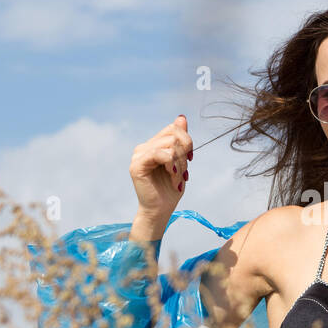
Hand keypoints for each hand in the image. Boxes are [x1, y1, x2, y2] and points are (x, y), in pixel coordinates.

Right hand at [129, 115, 192, 229]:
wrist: (161, 210)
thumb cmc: (170, 188)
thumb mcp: (180, 161)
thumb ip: (180, 140)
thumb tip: (181, 117)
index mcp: (153, 145)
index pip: (173, 128)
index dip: (187, 141)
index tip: (190, 158)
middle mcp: (143, 147)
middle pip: (173, 135)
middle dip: (184, 155)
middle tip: (183, 172)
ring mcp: (138, 155)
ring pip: (169, 145)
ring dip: (179, 164)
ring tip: (176, 178)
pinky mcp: (137, 165)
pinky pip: (160, 154)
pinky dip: (172, 166)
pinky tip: (172, 177)